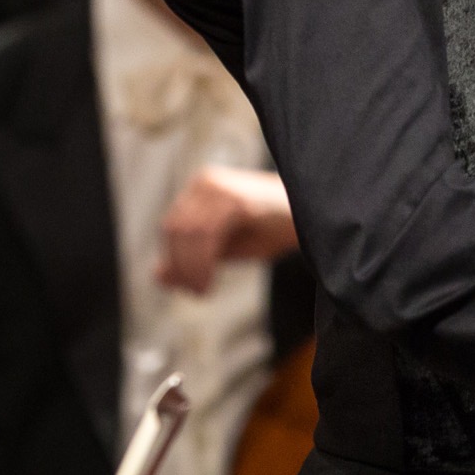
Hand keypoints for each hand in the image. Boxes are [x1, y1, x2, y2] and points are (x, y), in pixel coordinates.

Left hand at [156, 165, 296, 293]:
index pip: (172, 226)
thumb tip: (157, 276)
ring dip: (190, 269)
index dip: (173, 259)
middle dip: (180, 266)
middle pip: (174, 230)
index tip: (184, 287)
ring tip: (201, 291)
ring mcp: (221, 188)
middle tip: (193, 293)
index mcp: (202, 188)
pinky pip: (206, 237)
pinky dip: (201, 264)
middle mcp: (206, 182)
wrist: (317, 214)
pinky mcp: (236, 200)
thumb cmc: (274, 228)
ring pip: (188, 235)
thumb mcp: (229, 246)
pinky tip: (208, 283)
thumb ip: (195, 257)